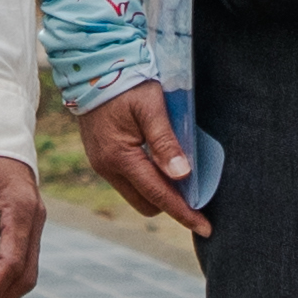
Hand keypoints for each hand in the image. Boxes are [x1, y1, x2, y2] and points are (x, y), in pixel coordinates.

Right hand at [75, 81, 208, 239]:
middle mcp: (107, 167)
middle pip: (146, 203)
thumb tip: (182, 175)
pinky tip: (160, 163)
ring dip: (158, 190)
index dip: (183, 213)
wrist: (92, 69)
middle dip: (171, 204)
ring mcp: (101, 164)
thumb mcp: (151, 108)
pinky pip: (128, 180)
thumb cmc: (126, 83)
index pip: (158, 195)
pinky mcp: (101, 157)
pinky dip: (147, 178)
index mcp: (120, 157)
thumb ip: (166, 142)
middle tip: (196, 193)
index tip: (205, 228)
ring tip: (179, 174)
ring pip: (136, 193)